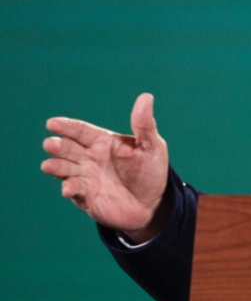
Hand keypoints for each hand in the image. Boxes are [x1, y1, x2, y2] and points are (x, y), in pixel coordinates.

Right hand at [41, 93, 170, 243]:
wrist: (152, 203)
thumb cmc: (150, 171)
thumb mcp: (152, 146)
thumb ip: (145, 125)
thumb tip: (146, 97)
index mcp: (102, 142)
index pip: (80, 131)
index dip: (66, 126)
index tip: (52, 123)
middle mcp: (89, 158)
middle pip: (67, 148)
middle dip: (57, 146)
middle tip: (50, 143)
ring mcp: (85, 177)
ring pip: (64, 169)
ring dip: (55, 167)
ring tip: (48, 166)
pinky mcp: (86, 196)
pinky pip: (75, 190)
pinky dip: (69, 188)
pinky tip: (68, 189)